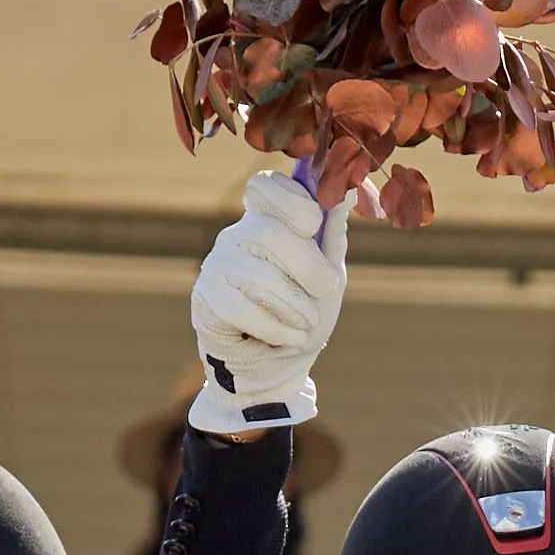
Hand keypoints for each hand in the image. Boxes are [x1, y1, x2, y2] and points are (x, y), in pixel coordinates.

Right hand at [189, 168, 349, 437]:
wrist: (277, 367)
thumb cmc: (303, 314)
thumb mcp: (328, 274)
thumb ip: (332, 235)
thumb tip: (348, 191)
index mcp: (265, 222)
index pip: (264, 187)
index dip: (291, 200)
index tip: (315, 224)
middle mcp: (236, 237)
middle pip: (268, 232)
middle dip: (308, 265)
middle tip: (326, 288)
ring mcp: (217, 266)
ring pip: (259, 275)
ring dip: (296, 305)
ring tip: (307, 322)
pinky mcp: (206, 299)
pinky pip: (242, 308)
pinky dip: (276, 328)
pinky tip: (291, 338)